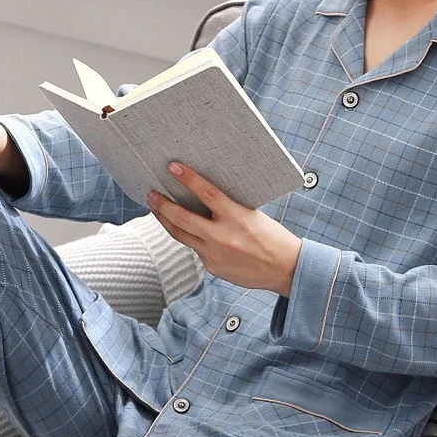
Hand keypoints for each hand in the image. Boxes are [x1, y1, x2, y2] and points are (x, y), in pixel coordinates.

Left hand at [147, 162, 301, 296]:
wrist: (285, 269)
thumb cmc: (272, 237)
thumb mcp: (252, 215)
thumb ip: (228, 209)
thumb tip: (203, 197)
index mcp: (237, 217)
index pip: (207, 193)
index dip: (188, 179)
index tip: (173, 167)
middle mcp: (223, 237)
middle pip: (182, 219)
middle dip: (163, 205)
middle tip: (151, 194)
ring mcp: (215, 255)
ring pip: (181, 235)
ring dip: (166, 221)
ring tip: (156, 210)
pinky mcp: (212, 268)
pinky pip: (195, 249)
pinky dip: (190, 238)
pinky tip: (186, 230)